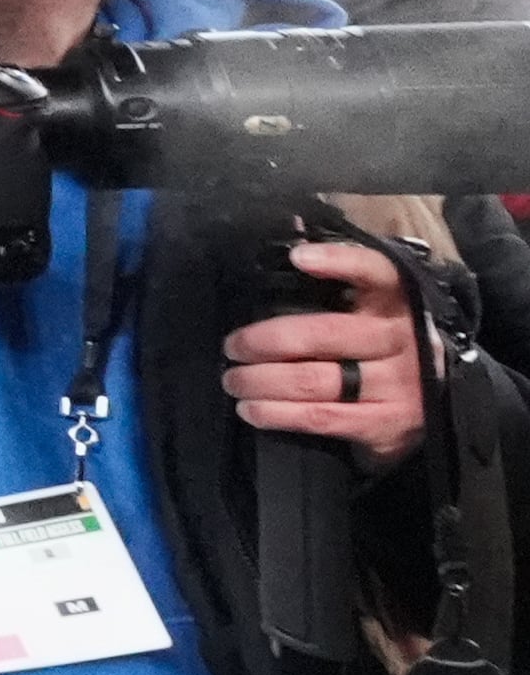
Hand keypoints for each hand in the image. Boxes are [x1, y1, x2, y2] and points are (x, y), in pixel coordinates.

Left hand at [225, 236, 430, 472]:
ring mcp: (396, 384)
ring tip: (233, 380)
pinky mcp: (386, 423)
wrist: (441, 403)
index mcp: (399, 303)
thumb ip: (342, 285)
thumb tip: (289, 251)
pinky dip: (277, 413)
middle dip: (265, 341)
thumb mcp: (379, 311)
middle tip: (232, 346)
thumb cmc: (389, 347)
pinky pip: (320, 416)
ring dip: (260, 380)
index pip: (375, 272)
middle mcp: (401, 340)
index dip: (338, 262)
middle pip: (322, 334)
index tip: (298, 257)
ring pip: (312, 379)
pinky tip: (250, 410)